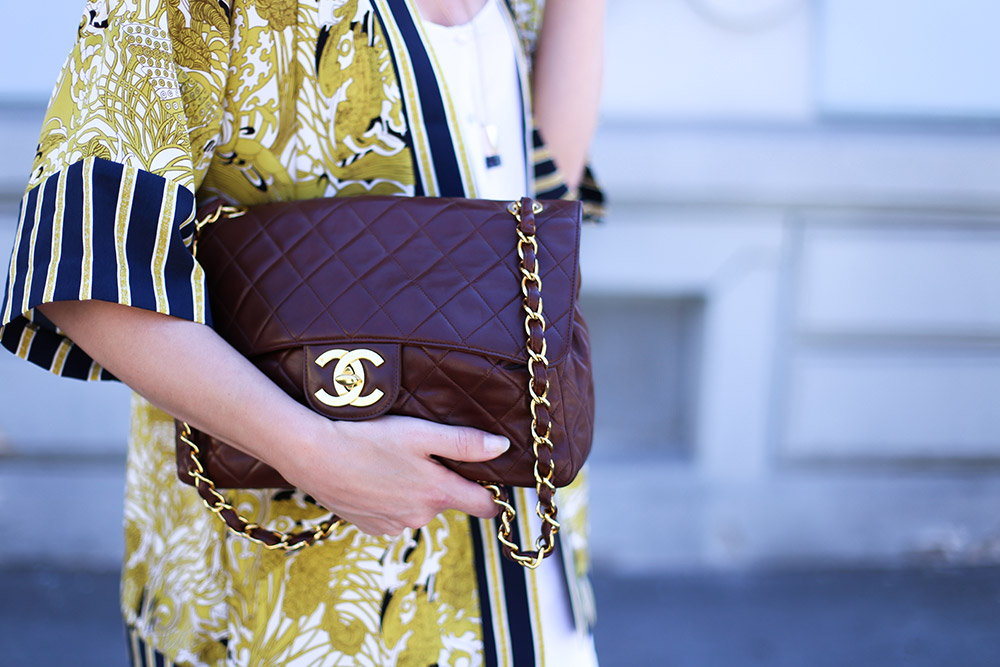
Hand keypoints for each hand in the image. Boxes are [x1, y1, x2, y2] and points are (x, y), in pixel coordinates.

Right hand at [280, 414, 508, 536]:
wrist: (312, 455)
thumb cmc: (367, 438)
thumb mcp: (420, 433)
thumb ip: (465, 443)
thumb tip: (502, 448)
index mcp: (437, 494)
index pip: (485, 506)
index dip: (492, 490)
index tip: (488, 475)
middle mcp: (419, 518)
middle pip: (447, 501)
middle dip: (442, 481)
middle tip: (420, 453)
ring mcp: (393, 526)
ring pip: (419, 508)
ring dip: (413, 490)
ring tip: (391, 462)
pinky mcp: (370, 528)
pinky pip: (393, 514)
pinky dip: (389, 498)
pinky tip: (373, 477)